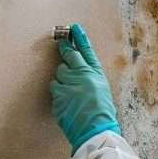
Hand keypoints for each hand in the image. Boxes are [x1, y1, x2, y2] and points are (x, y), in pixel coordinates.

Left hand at [50, 23, 120, 154]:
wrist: (95, 131)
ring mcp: (68, 85)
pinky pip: (54, 90)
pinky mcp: (58, 96)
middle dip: (64, 51)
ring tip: (71, 94)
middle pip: (68, 57)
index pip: (86, 50)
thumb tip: (78, 70)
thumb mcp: (102, 90)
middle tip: (61, 45)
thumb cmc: (102, 114)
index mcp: (95, 73)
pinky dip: (58, 94)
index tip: (73, 28)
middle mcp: (81, 75)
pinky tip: (67, 103)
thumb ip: (90, 78)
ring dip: (62, 81)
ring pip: (58, 75)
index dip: (79, 38)